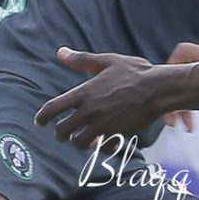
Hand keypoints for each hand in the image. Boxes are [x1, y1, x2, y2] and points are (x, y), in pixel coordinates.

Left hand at [35, 48, 163, 143]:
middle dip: (60, 134)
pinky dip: (99, 147)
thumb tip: (61, 52)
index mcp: (84, 93)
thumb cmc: (135, 72)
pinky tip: (101, 143)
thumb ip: (81, 60)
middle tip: (63, 133)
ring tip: (81, 139)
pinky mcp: (116, 134)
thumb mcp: (107, 61)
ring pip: (79, 142)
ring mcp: (102, 125)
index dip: (42, 118)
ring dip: (78, 142)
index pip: (53, 109)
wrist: (158, 89)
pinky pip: (101, 147)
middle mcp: (89, 111)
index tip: (40, 123)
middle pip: (63, 130)